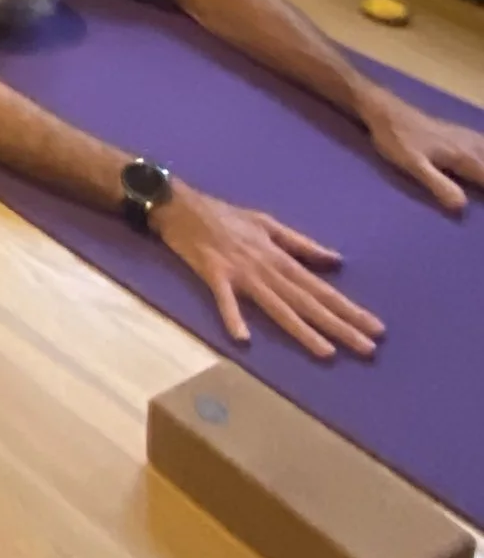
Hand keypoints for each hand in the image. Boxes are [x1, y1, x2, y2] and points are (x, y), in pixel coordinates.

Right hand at [156, 185, 385, 359]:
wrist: (180, 204)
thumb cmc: (225, 216)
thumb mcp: (268, 223)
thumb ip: (302, 245)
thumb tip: (337, 261)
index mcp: (280, 257)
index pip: (321, 289)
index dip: (349, 309)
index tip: (376, 329)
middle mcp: (267, 268)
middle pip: (307, 302)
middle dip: (339, 326)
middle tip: (368, 350)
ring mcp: (241, 273)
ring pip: (277, 307)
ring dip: (302, 330)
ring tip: (327, 353)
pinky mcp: (214, 275)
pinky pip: (225, 300)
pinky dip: (233, 317)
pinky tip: (244, 339)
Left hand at [364, 95, 483, 212]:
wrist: (384, 109)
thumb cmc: (396, 139)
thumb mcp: (414, 166)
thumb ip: (438, 184)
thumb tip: (462, 206)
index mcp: (462, 156)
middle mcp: (468, 145)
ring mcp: (462, 135)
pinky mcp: (454, 131)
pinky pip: (482, 141)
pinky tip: (483, 147)